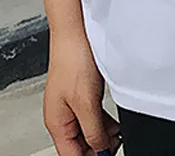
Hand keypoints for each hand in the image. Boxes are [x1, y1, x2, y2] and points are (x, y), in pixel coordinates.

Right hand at [44, 28, 120, 155]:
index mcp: (57, 123)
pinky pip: (91, 117)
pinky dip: (102, 122)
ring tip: (117, 134)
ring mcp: (70, 105)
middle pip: (79, 146)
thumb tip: (100, 151)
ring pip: (87, 132)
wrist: (74, 31)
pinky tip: (114, 122)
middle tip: (115, 144)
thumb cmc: (73, 59)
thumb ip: (93, 131)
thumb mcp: (86, 102)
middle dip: (98, 148)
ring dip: (102, 136)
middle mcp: (61, 116)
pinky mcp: (80, 94)